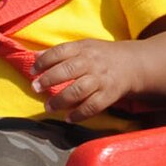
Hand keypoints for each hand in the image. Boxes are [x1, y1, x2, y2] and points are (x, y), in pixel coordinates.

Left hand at [31, 39, 146, 122]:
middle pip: (68, 71)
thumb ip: (60, 52)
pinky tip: (68, 118)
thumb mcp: (83, 46)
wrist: (133, 64)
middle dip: (49, 80)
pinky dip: (79, 114)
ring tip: (49, 107)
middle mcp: (92, 63)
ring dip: (61, 100)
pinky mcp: (109, 94)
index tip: (33, 71)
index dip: (44, 61)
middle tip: (36, 88)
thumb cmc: (101, 55)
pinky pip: (93, 106)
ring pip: (78, 90)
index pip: (60, 52)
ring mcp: (101, 79)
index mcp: (83, 48)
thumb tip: (34, 56)